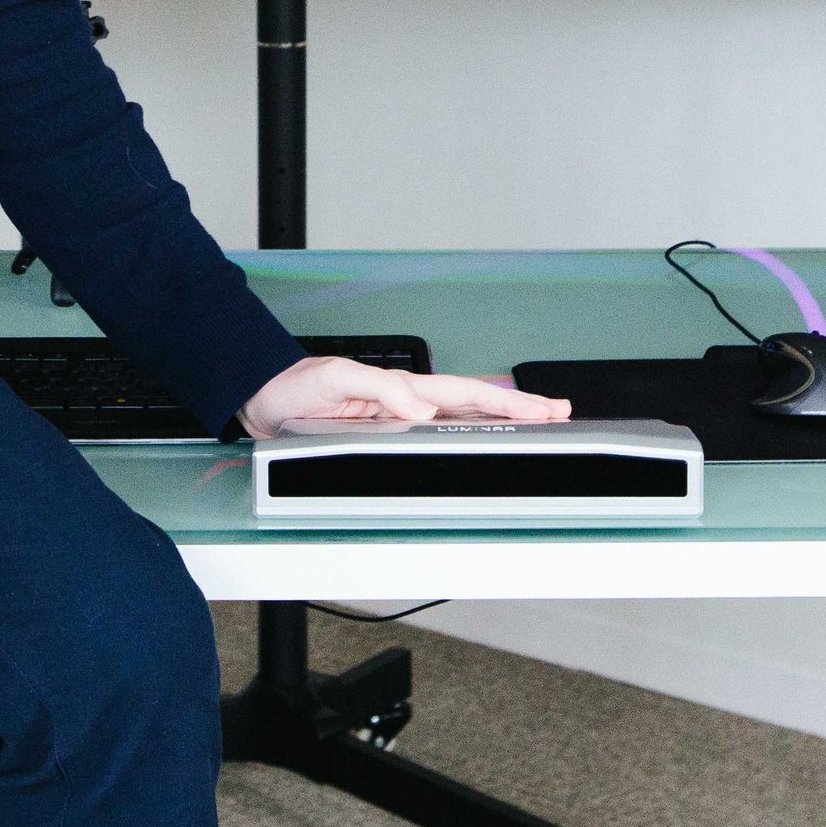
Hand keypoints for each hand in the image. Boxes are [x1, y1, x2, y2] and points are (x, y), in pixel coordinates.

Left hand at [238, 355, 570, 437]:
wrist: (265, 398)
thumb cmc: (295, 385)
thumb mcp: (336, 379)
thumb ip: (379, 390)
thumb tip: (422, 408)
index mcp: (404, 387)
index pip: (466, 395)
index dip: (506, 401)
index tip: (542, 407)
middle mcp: (408, 403)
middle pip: (475, 408)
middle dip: (519, 410)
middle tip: (560, 414)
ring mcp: (399, 421)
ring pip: (461, 424)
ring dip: (498, 426)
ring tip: (536, 427)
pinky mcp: (384, 438)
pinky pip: (435, 441)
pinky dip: (464, 441)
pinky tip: (480, 447)